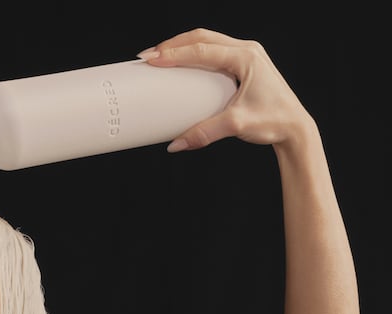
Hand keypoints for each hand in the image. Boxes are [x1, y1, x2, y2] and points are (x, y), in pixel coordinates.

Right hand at [137, 28, 315, 152]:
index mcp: (246, 58)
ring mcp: (247, 55)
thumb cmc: (275, 121)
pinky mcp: (244, 64)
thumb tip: (175, 144)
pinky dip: (193, 52)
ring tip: (160, 56)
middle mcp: (247, 51)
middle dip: (173, 45)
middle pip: (202, 37)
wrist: (296, 128)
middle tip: (149, 56)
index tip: (151, 60)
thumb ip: (204, 133)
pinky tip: (181, 61)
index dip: (174, 54)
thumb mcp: (236, 125)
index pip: (201, 50)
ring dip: (182, 45)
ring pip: (207, 40)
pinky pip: (214, 50)